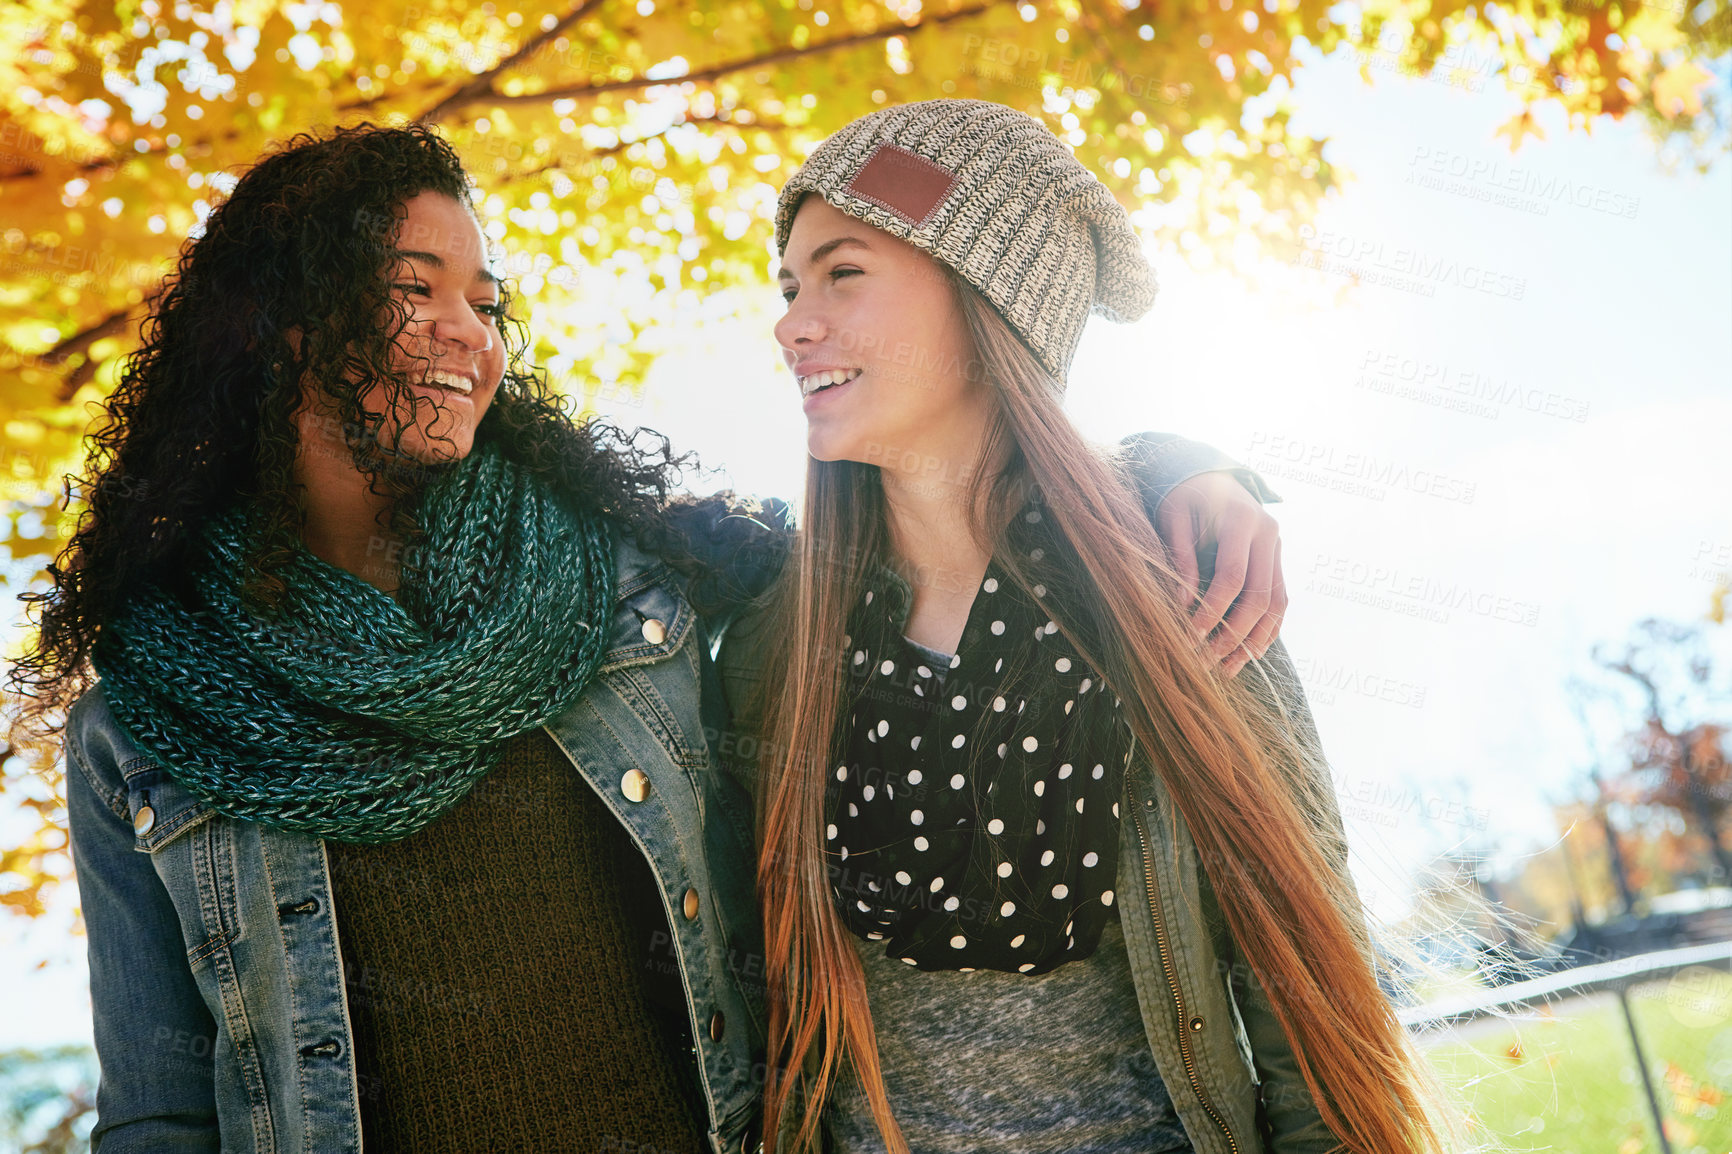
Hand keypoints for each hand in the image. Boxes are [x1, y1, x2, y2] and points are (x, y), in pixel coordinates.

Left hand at [1155, 472, 1287, 676]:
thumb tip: (1183, 603)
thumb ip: (1180, 555)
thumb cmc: (1185, 497)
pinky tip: (1248, 655)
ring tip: (1228, 669)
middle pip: (1259, 596)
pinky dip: (1267, 631)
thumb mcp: (1173, 516)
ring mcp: (1278, 549)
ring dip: (1253, 641)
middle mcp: (1269, 534)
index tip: (1191, 636)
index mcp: (1242, 519)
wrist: (1211, 477)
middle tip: (1206, 660)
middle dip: (1233, 633)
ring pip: (1276, 604)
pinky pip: (1280, 602)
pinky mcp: (1277, 562)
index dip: (1213, 610)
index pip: (1232, 576)